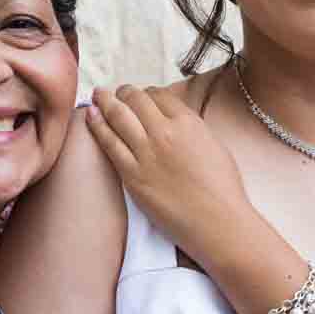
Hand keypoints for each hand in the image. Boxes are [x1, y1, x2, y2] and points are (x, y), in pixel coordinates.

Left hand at [84, 82, 252, 269]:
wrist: (217, 221)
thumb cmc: (223, 189)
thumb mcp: (214, 145)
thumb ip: (192, 129)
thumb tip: (176, 122)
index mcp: (188, 122)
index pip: (160, 95)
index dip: (148, 93)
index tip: (142, 96)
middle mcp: (165, 132)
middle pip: (135, 100)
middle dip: (124, 93)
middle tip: (116, 92)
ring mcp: (146, 153)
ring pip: (117, 116)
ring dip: (105, 101)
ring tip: (98, 95)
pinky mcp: (132, 175)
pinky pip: (109, 143)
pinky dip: (98, 125)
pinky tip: (91, 116)